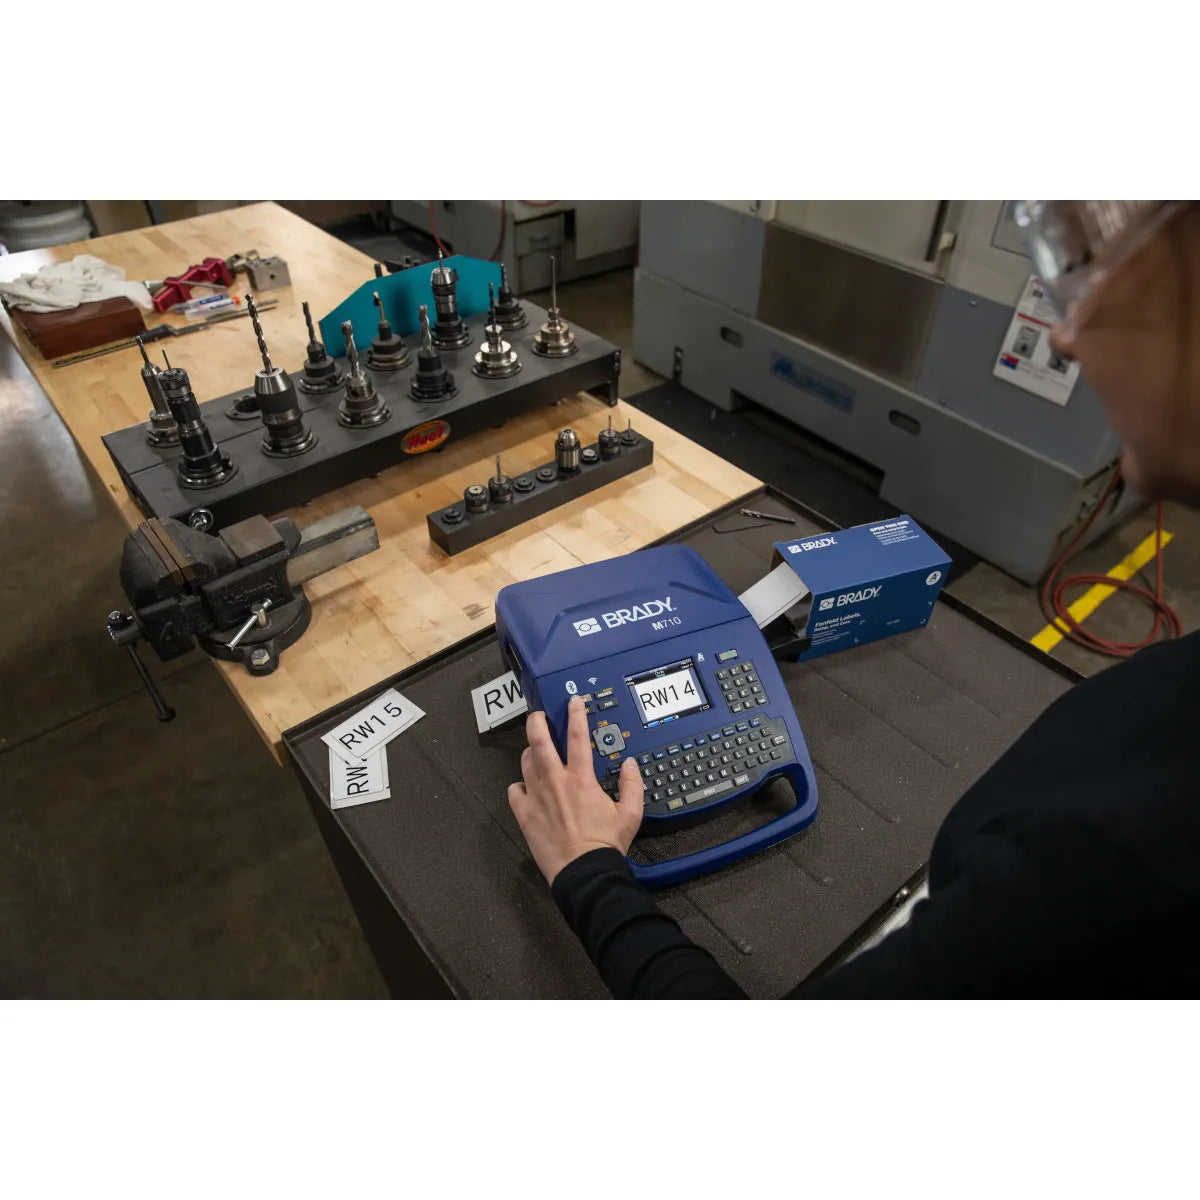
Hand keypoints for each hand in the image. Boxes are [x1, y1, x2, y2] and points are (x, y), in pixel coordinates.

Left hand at [508, 695, 643, 883]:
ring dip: (530, 753)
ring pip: (526, 762)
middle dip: (537, 722)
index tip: (573, 702)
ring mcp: (537, 797)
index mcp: (581, 779)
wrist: (584, 872)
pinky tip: (525, 788)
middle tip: (539, 716)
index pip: (578, 736)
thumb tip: (630, 765)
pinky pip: (514, 791)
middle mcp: (556, 782)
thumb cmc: (605, 845)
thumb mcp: (630, 814)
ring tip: (535, 752)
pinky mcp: (525, 814)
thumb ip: (632, 785)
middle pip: (539, 740)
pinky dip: (518, 786)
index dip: (576, 714)